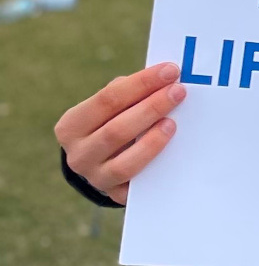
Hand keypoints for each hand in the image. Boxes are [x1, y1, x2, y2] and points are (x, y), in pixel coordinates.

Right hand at [54, 62, 187, 204]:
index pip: (107, 99)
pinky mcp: (116, 194)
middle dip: (151, 108)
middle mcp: (78, 155)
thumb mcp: (111, 107)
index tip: (171, 70)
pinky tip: (169, 150)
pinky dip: (153, 166)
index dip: (141, 83)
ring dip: (152, 141)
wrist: (104, 163)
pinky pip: (137, 184)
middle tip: (179, 92)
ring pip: (124, 163)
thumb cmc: (113, 122)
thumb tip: (163, 79)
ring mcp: (95, 178)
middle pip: (116, 130)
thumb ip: (129, 93)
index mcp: (72, 125)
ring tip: (173, 122)